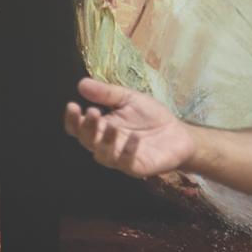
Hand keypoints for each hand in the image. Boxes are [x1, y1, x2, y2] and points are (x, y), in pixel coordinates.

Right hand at [63, 77, 195, 177]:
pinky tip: (134, 138)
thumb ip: (107, 93)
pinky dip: (129, 151)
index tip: (72, 105)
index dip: (73, 119)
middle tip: (93, 112)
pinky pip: (128, 163)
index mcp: (101, 128)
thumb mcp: (129, 99)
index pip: (79, 128)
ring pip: (104, 155)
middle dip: (87, 128)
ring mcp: (121, 158)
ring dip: (105, 141)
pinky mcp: (137, 167)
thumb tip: (81, 84)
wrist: (179, 133)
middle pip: (88, 141)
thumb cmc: (151, 117)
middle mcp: (107, 145)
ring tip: (112, 125)